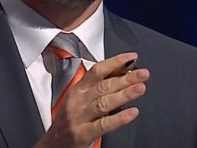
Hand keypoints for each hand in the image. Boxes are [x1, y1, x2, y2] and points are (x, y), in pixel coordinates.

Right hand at [34, 52, 149, 147]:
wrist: (54, 144)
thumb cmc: (71, 119)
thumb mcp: (81, 99)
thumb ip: (100, 86)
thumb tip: (123, 71)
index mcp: (79, 89)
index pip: (97, 71)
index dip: (115, 62)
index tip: (131, 57)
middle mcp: (78, 101)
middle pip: (104, 86)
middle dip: (126, 78)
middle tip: (143, 74)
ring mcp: (79, 117)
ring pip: (104, 103)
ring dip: (124, 94)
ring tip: (140, 88)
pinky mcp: (83, 133)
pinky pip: (103, 124)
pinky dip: (119, 118)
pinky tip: (132, 113)